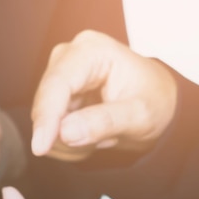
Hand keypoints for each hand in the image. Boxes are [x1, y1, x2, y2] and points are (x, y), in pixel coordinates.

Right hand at [31, 30, 177, 161]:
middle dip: (68, 133)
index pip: (57, 85)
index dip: (47, 117)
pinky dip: (68, 142)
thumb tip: (65, 133)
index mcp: (91, 51)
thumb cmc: (154, 101)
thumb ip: (105, 122)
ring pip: (44, 119)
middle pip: (46, 103)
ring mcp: (59, 75)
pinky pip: (48, 128)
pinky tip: (92, 134)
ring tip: (104, 135)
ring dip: (71, 140)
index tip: (40, 147)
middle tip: (105, 140)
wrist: (158, 102)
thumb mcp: (140, 115)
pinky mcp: (55, 94)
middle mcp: (68, 57)